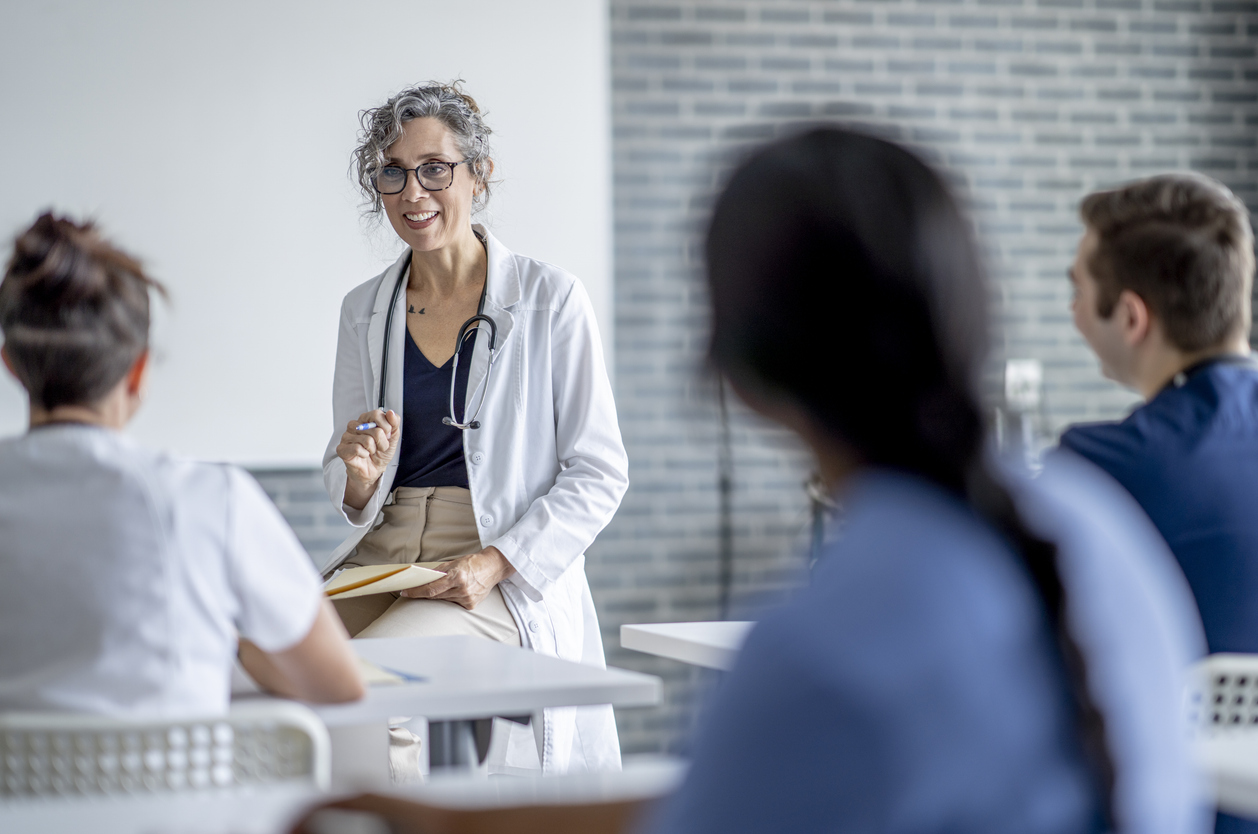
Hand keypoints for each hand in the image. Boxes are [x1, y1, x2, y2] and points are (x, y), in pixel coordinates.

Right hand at [336, 409, 399, 508]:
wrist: (375, 469)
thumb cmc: (381, 452)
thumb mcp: (393, 438)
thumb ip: (394, 424)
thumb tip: (390, 413)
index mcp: (366, 419)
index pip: (377, 414)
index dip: (386, 427)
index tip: (387, 435)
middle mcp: (354, 425)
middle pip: (375, 430)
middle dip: (382, 442)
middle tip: (378, 447)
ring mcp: (346, 436)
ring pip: (367, 441)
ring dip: (374, 450)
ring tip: (371, 452)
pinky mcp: (342, 448)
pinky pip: (357, 449)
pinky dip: (364, 454)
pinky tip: (363, 455)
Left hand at [400, 546, 515, 609]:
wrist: (493, 567)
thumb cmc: (473, 563)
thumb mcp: (454, 562)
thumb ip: (439, 572)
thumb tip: (422, 579)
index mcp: (457, 576)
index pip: (431, 588)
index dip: (416, 592)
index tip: (405, 592)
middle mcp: (462, 589)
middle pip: (435, 596)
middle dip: (422, 593)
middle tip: (412, 591)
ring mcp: (467, 598)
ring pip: (443, 600)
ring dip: (438, 595)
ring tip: (441, 587)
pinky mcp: (471, 605)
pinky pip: (453, 603)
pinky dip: (450, 598)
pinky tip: (455, 591)